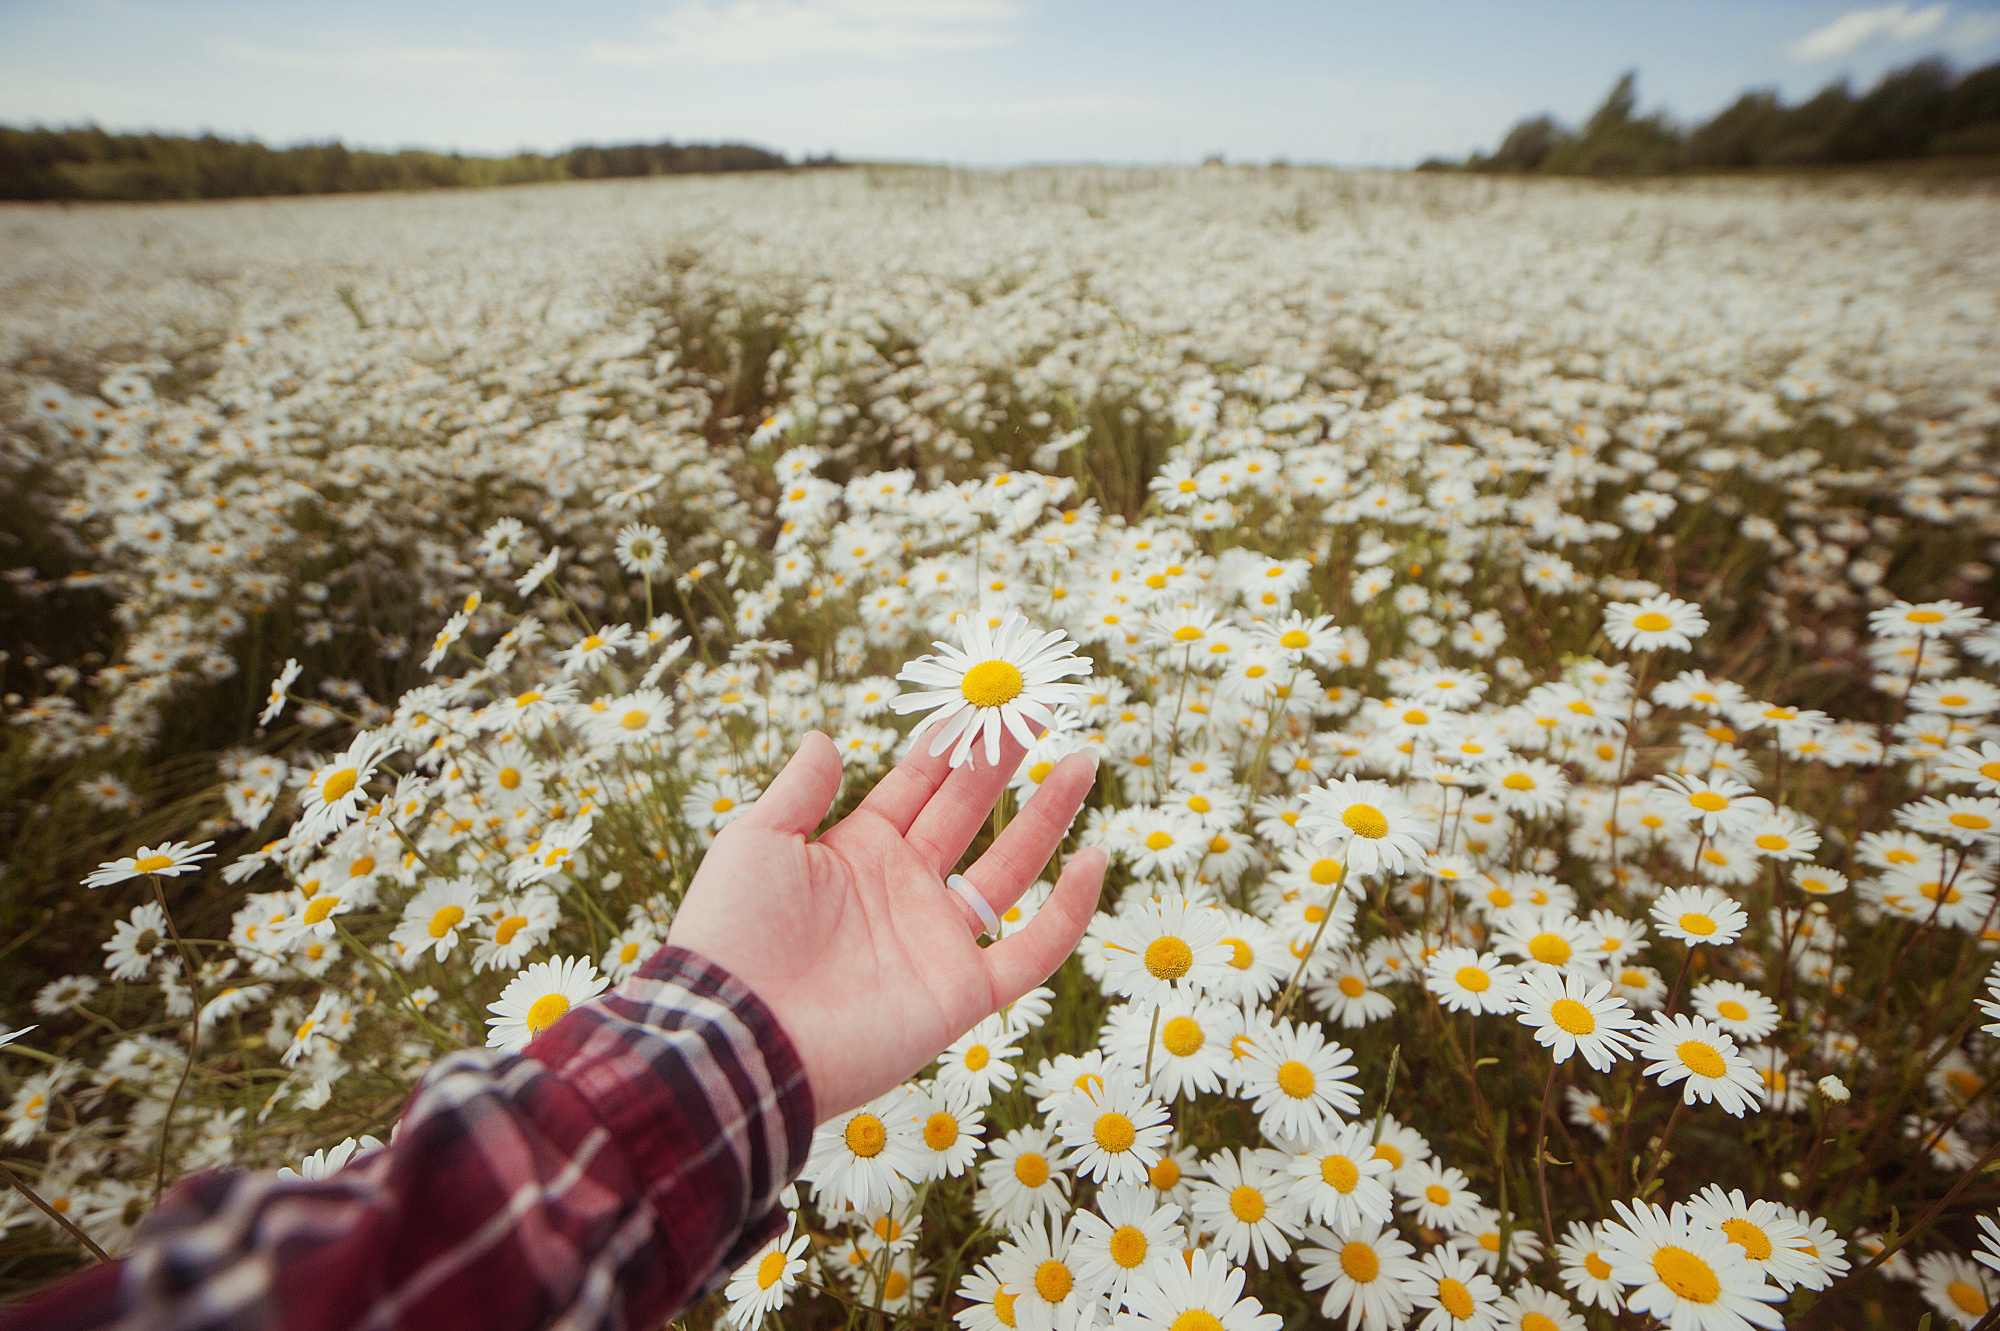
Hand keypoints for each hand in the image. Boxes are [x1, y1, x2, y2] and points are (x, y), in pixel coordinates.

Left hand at [667, 729, 1105, 1120]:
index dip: (953, 743)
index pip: (919, 785)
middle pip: (970, 813)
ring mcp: (937, 941)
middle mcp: (904, 890)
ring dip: (1048, 817)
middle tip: (1041, 710)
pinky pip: (1033, 949)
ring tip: (1081, 762)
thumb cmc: (733, 934)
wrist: (737, 1035)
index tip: (987, 700)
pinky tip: (1093, 858)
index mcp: (857, 851)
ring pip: (1012, 868)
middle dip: (1006, 762)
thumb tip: (825, 737)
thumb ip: (799, 790)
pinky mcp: (962, 992)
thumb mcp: (756, 842)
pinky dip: (1069, 910)